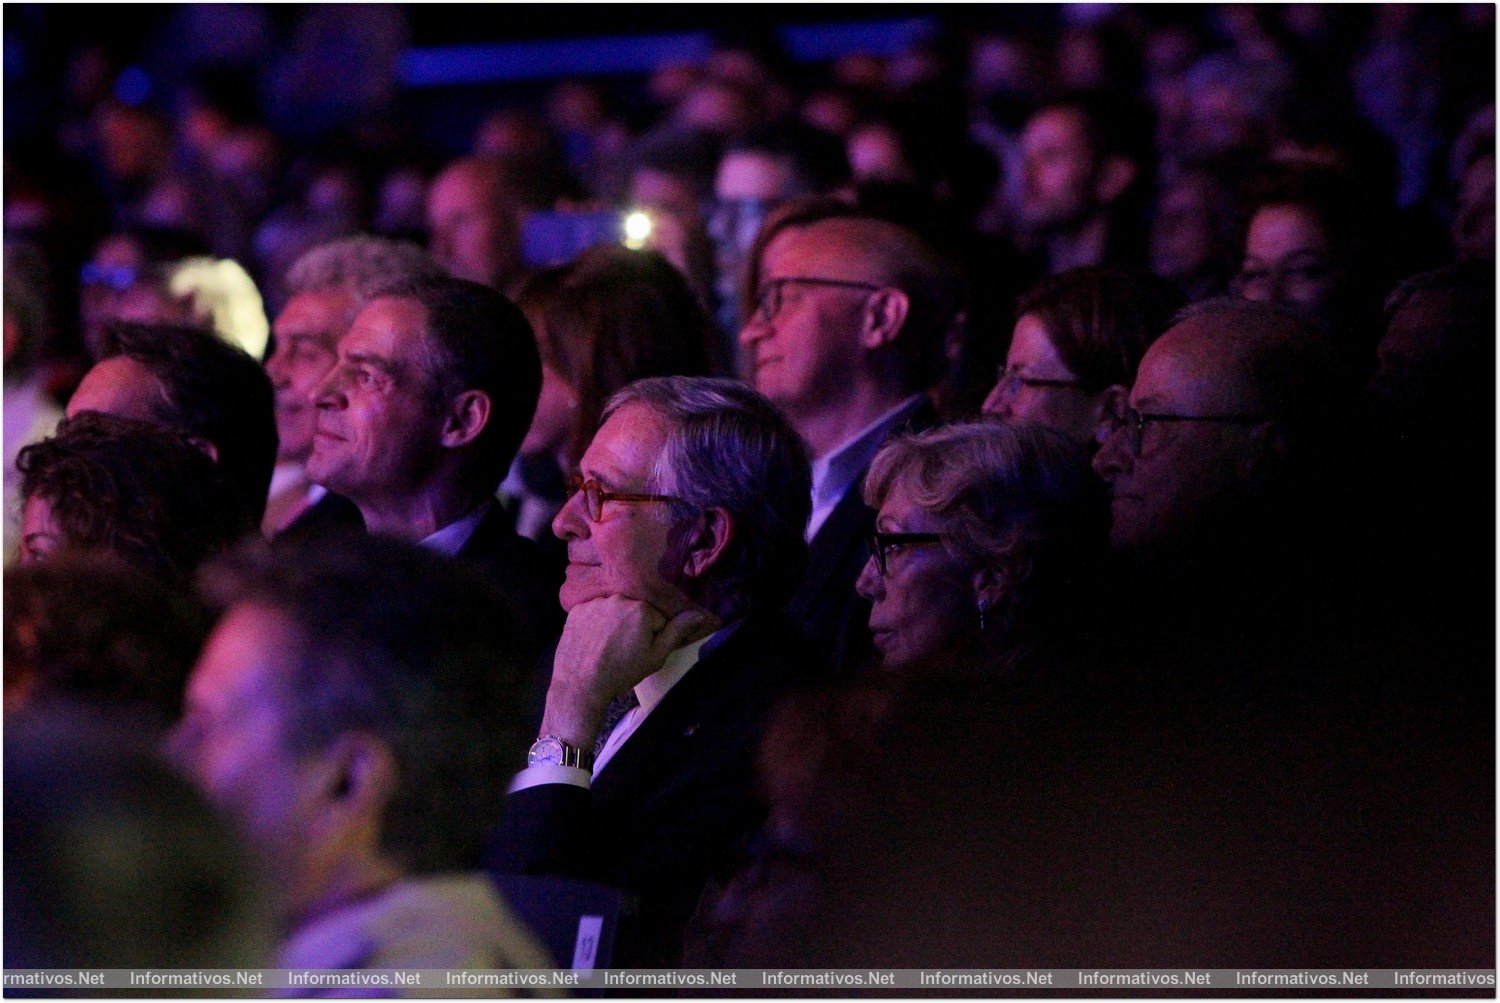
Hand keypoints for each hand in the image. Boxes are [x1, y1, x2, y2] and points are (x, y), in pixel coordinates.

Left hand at [540, 596, 717, 745]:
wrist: (581, 685)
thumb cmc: (622, 673)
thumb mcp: (655, 657)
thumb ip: (676, 632)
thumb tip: (697, 614)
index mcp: (642, 609)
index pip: (656, 618)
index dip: (652, 635)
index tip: (641, 650)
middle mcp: (619, 599)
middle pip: (634, 611)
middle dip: (633, 625)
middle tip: (623, 649)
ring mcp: (596, 603)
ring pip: (614, 610)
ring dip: (614, 622)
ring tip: (606, 646)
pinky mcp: (577, 609)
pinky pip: (594, 611)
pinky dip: (595, 622)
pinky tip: (592, 640)